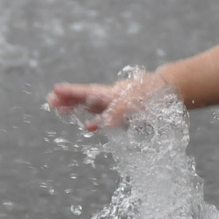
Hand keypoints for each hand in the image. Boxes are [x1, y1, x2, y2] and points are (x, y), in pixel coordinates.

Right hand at [45, 72, 173, 130]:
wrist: (169, 91)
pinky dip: (96, 122)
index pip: (87, 92)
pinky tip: (88, 128)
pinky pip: (105, 119)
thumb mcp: (135, 101)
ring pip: (91, 107)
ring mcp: (116, 105)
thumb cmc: (152, 93)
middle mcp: (110, 97)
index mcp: (111, 92)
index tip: (55, 90)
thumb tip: (103, 124)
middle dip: (68, 100)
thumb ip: (118, 112)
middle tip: (49, 101)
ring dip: (76, 109)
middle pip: (85, 99)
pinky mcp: (124, 114)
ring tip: (59, 111)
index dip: (71, 92)